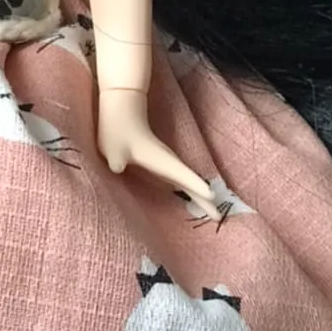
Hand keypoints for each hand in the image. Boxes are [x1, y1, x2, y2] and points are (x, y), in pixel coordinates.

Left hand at [97, 88, 217, 218]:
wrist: (122, 113)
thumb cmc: (118, 131)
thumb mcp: (113, 150)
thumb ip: (117, 161)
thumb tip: (118, 168)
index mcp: (162, 160)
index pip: (184, 175)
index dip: (197, 186)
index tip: (212, 196)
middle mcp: (170, 162)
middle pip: (192, 183)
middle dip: (205, 200)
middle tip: (218, 217)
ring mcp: (168, 162)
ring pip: (189, 182)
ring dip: (201, 196)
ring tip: (212, 212)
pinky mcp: (164, 164)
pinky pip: (182, 180)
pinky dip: (192, 190)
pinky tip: (193, 198)